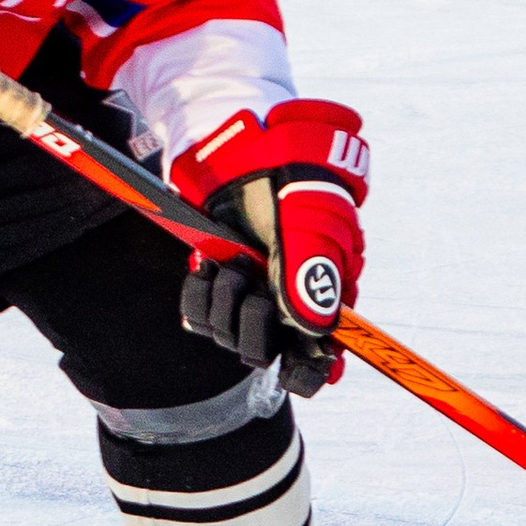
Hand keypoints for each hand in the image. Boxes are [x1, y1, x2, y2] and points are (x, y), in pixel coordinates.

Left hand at [171, 98, 369, 396]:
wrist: (240, 146)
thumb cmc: (290, 176)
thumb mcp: (310, 220)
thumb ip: (313, 273)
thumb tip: (316, 330)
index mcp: (326, 289)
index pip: (326, 348)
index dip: (316, 368)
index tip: (303, 379)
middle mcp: (289, 300)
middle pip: (271, 351)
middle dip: (254, 322)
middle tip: (252, 282)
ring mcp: (252, 293)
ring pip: (231, 336)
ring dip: (224, 301)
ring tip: (230, 262)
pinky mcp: (218, 283)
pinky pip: (201, 317)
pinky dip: (199, 295)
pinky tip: (208, 267)